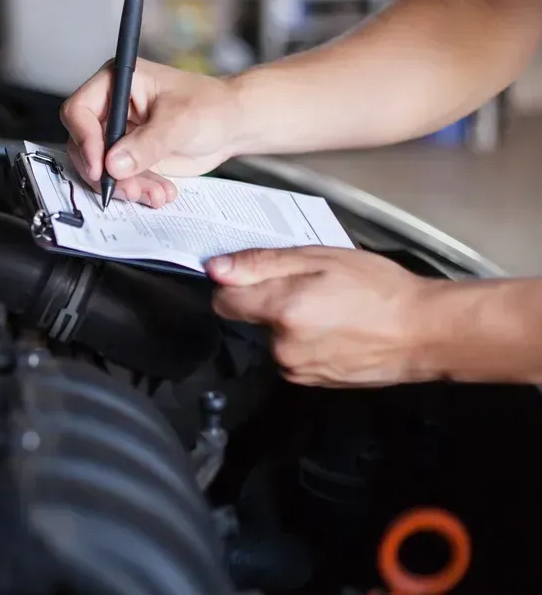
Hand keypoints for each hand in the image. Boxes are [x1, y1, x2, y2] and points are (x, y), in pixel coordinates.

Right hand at [59, 59, 243, 207]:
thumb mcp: (180, 121)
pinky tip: (160, 193)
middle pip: (84, 145)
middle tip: (128, 188)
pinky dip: (138, 190)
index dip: (85, 139)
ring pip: (101, 168)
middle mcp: (112, 108)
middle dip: (106, 172)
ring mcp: (119, 135)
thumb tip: (114, 163)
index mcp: (117, 82)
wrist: (232, 127)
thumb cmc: (212, 107)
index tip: (101, 166)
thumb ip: (146, 143)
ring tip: (155, 193)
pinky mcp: (129, 157)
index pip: (80, 110)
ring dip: (125, 186)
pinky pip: (120, 180)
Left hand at [207, 247, 441, 387]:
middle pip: (253, 320)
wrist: (425, 332)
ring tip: (332, 309)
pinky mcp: (313, 383)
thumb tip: (216, 268)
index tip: (258, 275)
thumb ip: (262, 264)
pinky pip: (294, 356)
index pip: (224, 302)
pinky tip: (338, 330)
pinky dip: (308, 343)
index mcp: (281, 311)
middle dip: (272, 302)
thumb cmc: (378, 287)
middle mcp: (281, 347)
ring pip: (275, 339)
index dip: (236, 285)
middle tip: (314, 287)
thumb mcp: (320, 258)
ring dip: (291, 324)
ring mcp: (297, 369)